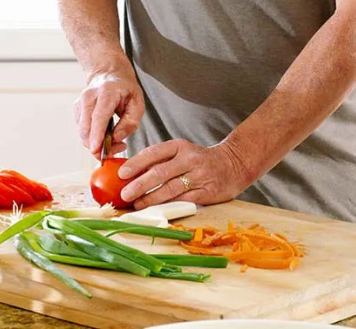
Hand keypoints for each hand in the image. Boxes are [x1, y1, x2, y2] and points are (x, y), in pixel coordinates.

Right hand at [73, 72, 145, 157]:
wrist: (109, 74)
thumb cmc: (125, 89)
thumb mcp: (137, 103)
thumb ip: (130, 122)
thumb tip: (116, 138)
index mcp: (106, 92)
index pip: (99, 117)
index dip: (97, 135)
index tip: (96, 150)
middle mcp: (89, 97)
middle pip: (87, 128)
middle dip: (98, 146)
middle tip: (117, 148)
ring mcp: (80, 103)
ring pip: (83, 132)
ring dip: (96, 144)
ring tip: (114, 141)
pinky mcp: (77, 110)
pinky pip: (83, 131)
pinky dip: (92, 138)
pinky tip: (105, 135)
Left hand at [117, 139, 249, 208]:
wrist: (233, 164)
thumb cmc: (200, 160)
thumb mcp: (182, 153)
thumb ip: (161, 161)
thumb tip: (130, 174)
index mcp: (179, 147)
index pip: (154, 153)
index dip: (136, 163)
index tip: (121, 174)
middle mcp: (189, 159)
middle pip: (160, 173)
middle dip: (140, 185)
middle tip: (125, 194)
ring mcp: (198, 176)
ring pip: (170, 189)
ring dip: (150, 198)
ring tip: (136, 204)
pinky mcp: (206, 192)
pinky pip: (183, 200)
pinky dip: (167, 206)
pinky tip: (156, 210)